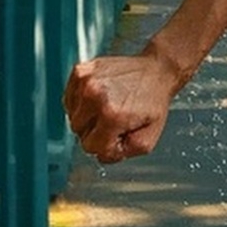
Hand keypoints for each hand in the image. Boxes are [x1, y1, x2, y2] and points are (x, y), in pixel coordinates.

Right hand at [65, 52, 180, 163]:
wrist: (157, 71)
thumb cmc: (154, 100)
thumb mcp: (148, 139)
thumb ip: (123, 154)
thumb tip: (102, 155)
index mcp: (111, 115)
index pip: (90, 146)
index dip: (104, 145)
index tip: (116, 136)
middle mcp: (95, 96)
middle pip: (78, 130)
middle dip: (95, 130)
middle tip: (114, 121)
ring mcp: (86, 81)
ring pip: (72, 115)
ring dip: (86, 116)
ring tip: (106, 107)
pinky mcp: (80, 72)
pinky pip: (69, 98)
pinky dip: (80, 102)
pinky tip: (98, 99)